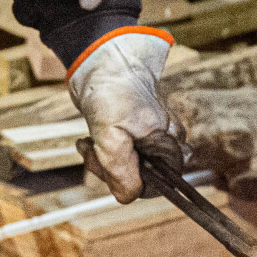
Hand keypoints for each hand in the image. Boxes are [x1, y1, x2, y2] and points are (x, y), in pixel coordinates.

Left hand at [69, 28, 172, 202]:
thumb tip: (129, 197)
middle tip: (91, 151)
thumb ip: (121, 171)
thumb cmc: (111, 94)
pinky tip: (90, 138)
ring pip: (127, 165)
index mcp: (169, 144)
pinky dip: (102, 149)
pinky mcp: (135, 129)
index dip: (129, 184)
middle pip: (140, 176)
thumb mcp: (112, 138)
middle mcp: (165, 141)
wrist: (102, 59)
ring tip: (87, 142)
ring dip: (102, 159)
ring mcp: (151, 135)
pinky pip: (120, 152)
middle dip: (111, 169)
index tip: (107, 169)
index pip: (156, 185)